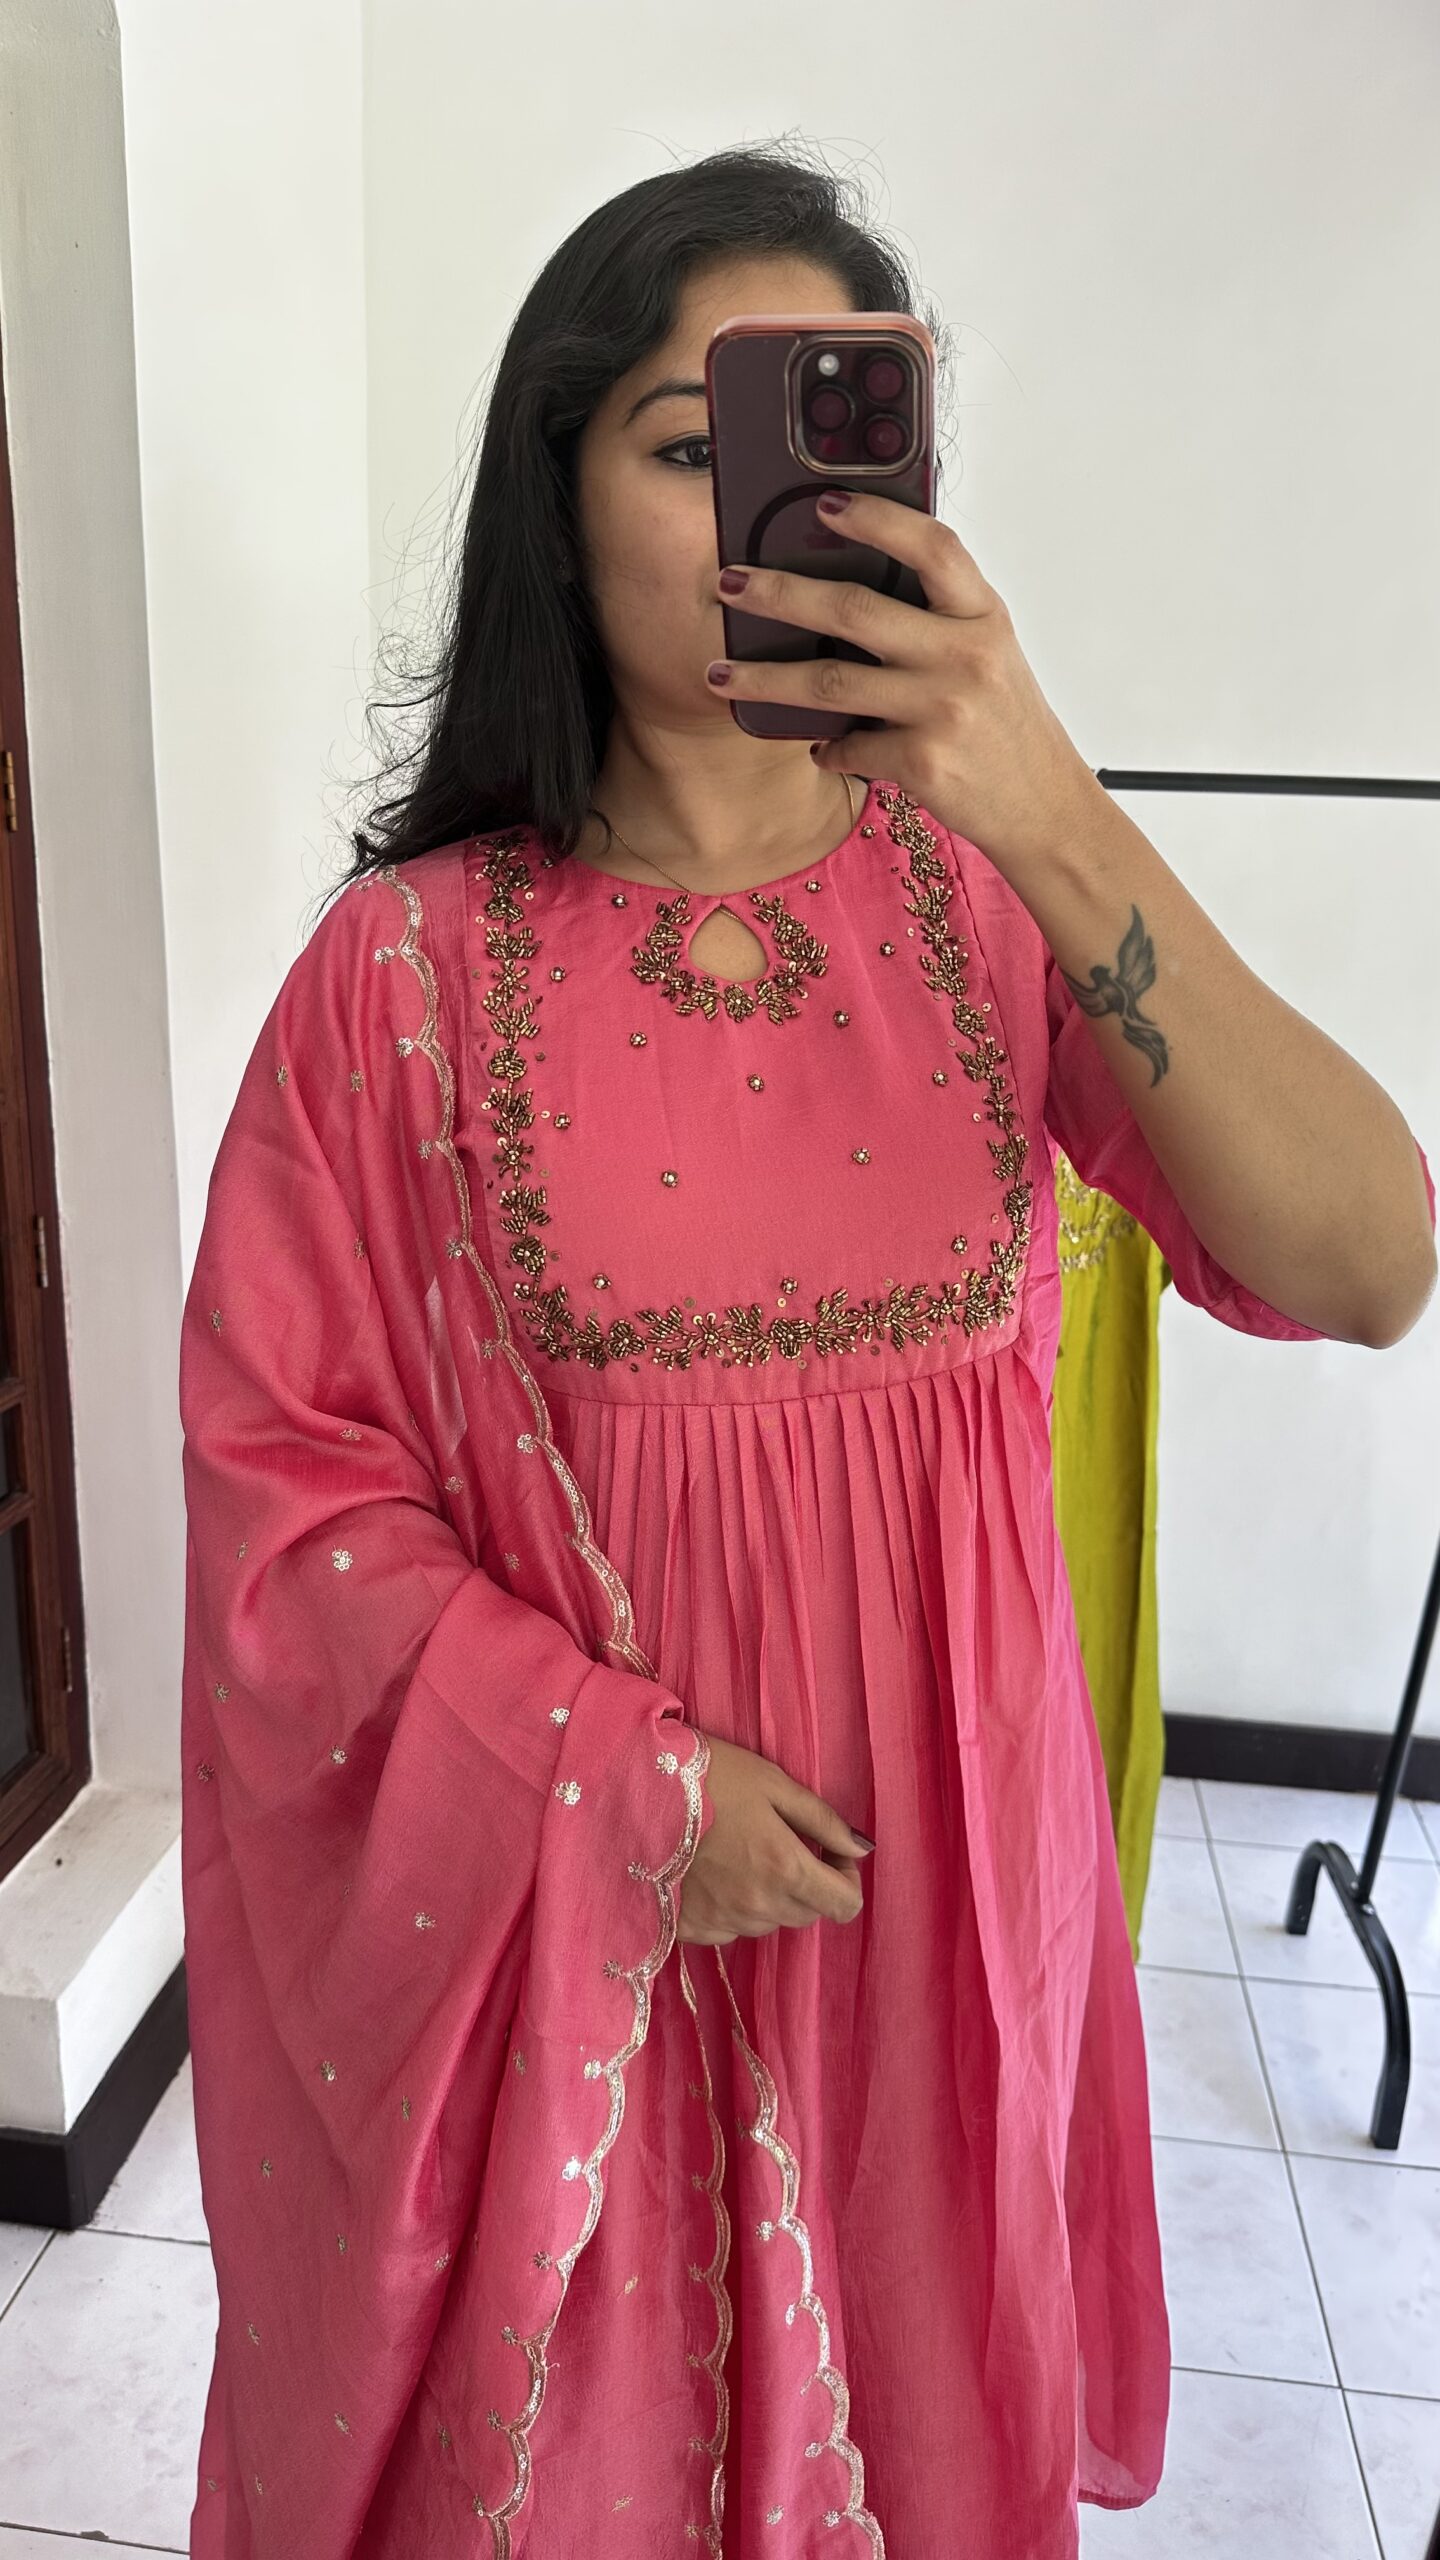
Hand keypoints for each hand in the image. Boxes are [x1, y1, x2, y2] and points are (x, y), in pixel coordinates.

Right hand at [677, 1731, 873, 1946]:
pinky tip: (712, 1873)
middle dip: (806, 1884)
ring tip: (739, 1854)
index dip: (846, 1879)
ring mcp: (722, 1922)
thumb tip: (861, 1848)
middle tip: (780, 1843)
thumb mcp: (773, 1783)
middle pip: (806, 1914)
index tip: (829, 1853)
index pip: (844, 1906)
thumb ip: (823, 1820)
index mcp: (786, 1869)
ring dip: (768, 1897)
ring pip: (767, 1922)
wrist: (634, 1791)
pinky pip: (729, 1929)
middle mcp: (758, 1907)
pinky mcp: (690, 1929)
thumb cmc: (709, 1777)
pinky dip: (731, 1907)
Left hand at [708, 487, 1107, 879]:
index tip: (824, 504)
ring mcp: (942, 710)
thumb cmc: (1008, 725)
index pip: (932, 547)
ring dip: (764, 678)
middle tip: (729, 584)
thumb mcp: (989, 653)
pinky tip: (816, 747)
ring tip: (719, 674)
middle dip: (779, 594)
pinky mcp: (922, 764)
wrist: (1045, 805)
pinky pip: (848, 748)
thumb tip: (850, 590)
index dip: (877, 519)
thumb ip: (938, 617)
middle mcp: (965, 655)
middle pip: (854, 610)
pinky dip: (824, 749)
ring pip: (831, 683)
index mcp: (982, 615)